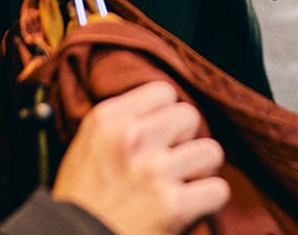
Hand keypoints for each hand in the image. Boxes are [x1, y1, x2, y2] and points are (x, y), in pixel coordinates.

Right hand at [52, 82, 228, 234]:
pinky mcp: (172, 206)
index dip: (166, 114)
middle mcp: (132, 138)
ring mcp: (154, 171)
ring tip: (184, 183)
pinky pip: (218, 190)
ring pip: (211, 151)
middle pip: (190, 116)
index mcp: (107, 119)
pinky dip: (209, 201)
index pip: (164, 92)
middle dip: (186, 140)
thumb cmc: (79, 202)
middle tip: (172, 161)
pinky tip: (192, 206)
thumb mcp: (85, 146)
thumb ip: (119, 124)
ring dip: (201, 170)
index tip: (161, 134)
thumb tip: (157, 112)